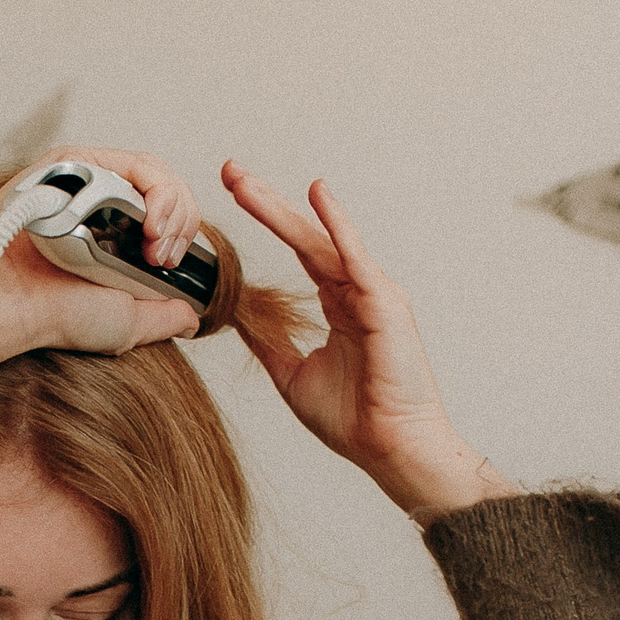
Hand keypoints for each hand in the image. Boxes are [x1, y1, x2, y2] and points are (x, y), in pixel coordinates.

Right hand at [0, 147, 205, 362]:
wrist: (14, 301)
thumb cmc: (56, 312)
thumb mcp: (127, 322)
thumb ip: (164, 317)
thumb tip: (192, 318)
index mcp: (120, 236)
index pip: (171, 215)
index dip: (183, 232)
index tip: (169, 263)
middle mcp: (107, 204)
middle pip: (169, 188)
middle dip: (181, 220)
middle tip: (162, 254)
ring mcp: (92, 180)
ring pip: (156, 171)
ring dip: (169, 205)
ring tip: (155, 238)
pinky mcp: (76, 162)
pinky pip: (129, 162)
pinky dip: (151, 188)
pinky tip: (147, 222)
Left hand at [219, 160, 514, 517]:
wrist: (389, 448)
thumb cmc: (354, 420)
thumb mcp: (293, 375)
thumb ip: (270, 343)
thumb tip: (238, 320)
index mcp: (339, 306)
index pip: (300, 253)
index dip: (268, 221)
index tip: (232, 194)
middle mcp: (357, 292)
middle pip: (306, 237)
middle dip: (266, 204)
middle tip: (230, 171)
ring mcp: (373, 294)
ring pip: (322, 241)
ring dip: (283, 211)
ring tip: (245, 184)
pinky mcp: (385, 304)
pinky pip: (355, 258)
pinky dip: (337, 226)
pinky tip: (317, 196)